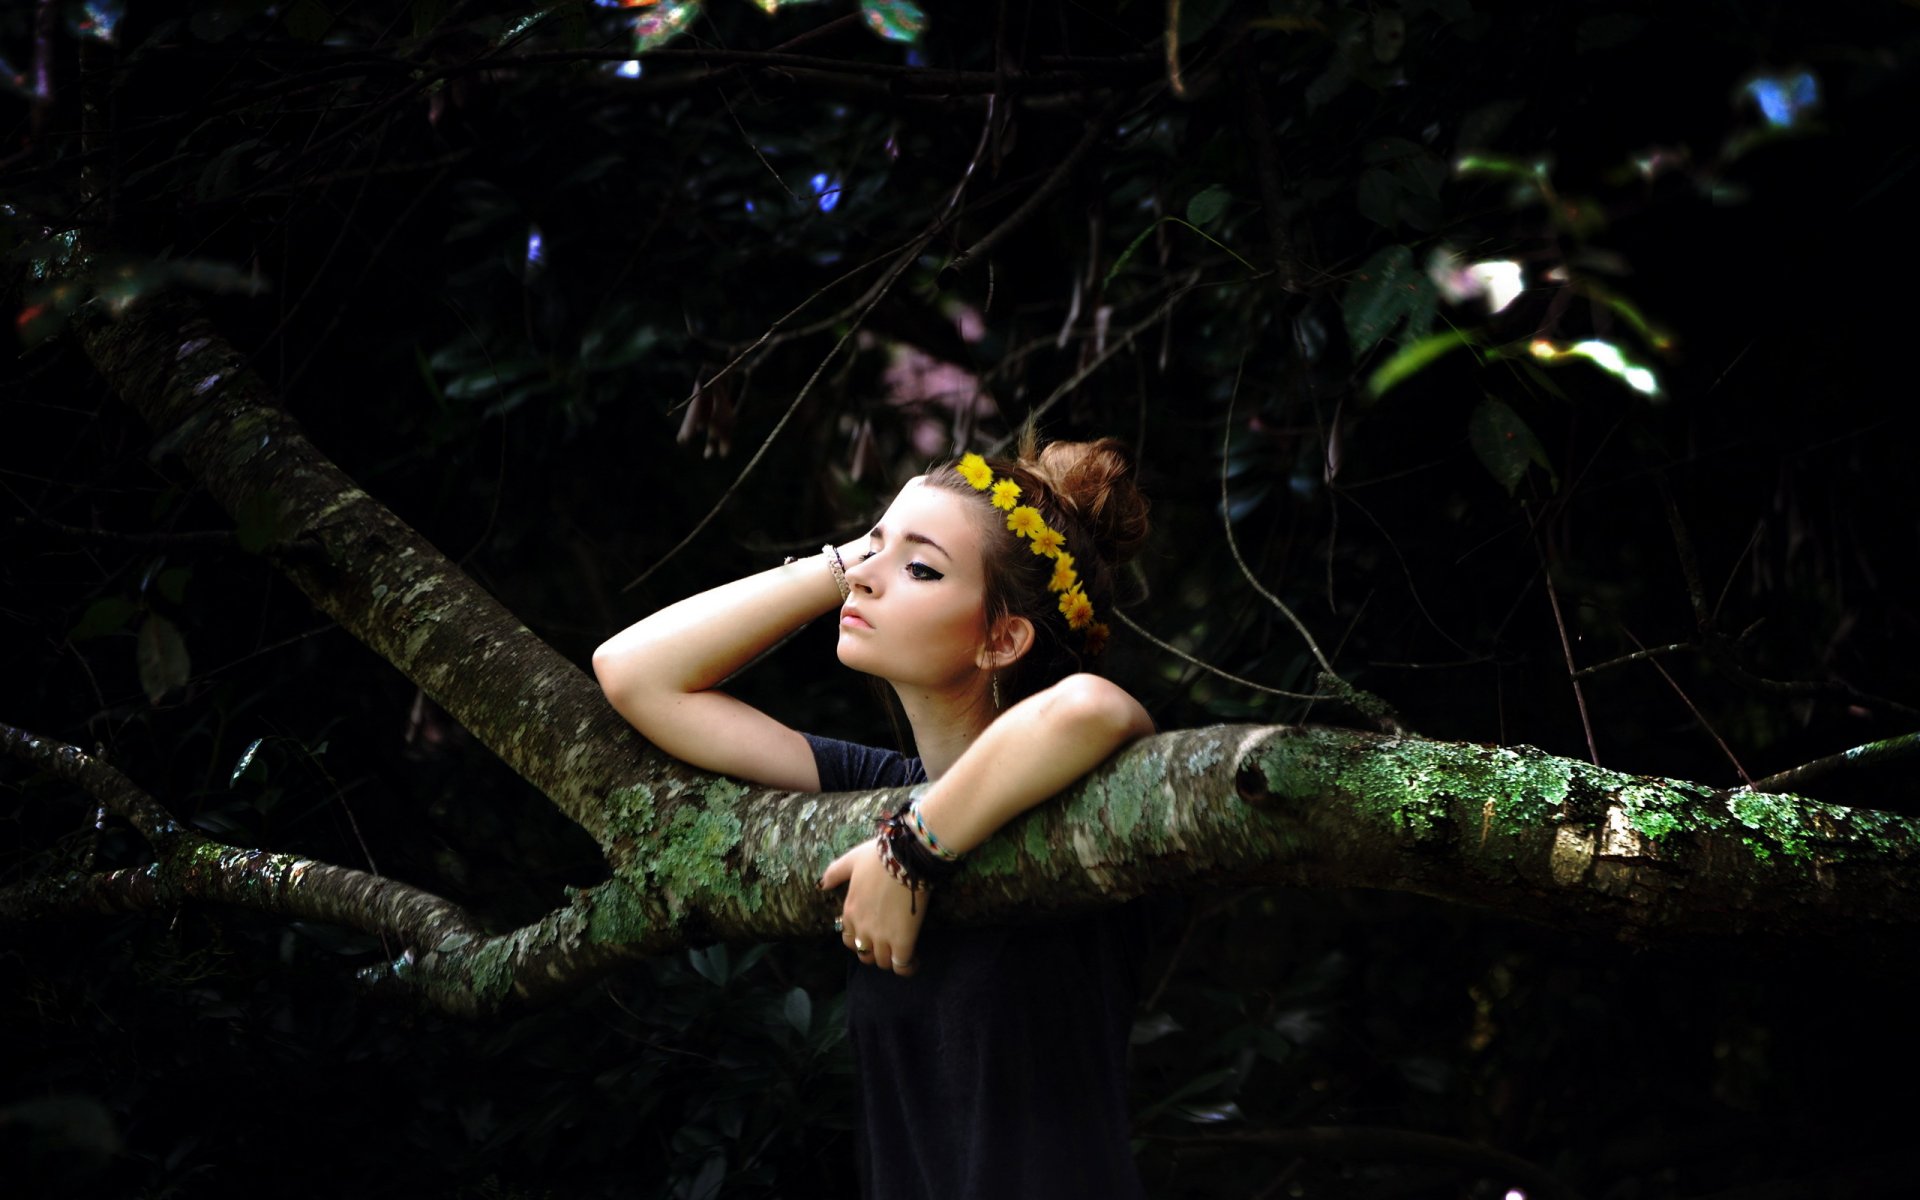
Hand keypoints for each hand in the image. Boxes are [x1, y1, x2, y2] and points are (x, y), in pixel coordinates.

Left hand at [820, 839, 925, 975]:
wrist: (904, 858)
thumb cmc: (879, 857)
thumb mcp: (851, 860)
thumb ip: (835, 873)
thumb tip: (822, 885)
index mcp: (850, 912)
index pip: (850, 940)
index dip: (862, 940)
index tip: (874, 934)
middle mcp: (862, 928)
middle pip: (865, 955)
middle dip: (876, 952)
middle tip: (890, 944)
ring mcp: (882, 936)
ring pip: (883, 962)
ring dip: (892, 959)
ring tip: (903, 951)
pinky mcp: (903, 940)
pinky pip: (902, 965)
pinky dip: (907, 967)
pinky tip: (914, 959)